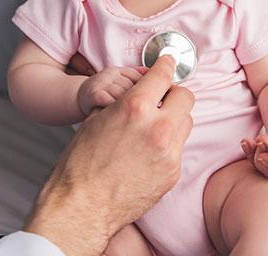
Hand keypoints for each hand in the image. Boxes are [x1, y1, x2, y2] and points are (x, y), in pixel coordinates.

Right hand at [26, 55, 194, 255]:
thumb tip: (139, 91)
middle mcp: (158, 127)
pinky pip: (179, 148)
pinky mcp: (173, 173)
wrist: (83, 205)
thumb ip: (123, 101)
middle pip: (185, 96)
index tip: (167, 62)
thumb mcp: (96, 118)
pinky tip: (149, 151)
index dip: (165, 65)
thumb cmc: (82, 163)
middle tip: (160, 99)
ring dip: (173, 119)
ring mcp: (169, 152)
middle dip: (173, 94)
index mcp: (135, 107)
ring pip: (186, 122)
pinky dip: (168, 144)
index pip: (163, 75)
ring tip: (153, 127)